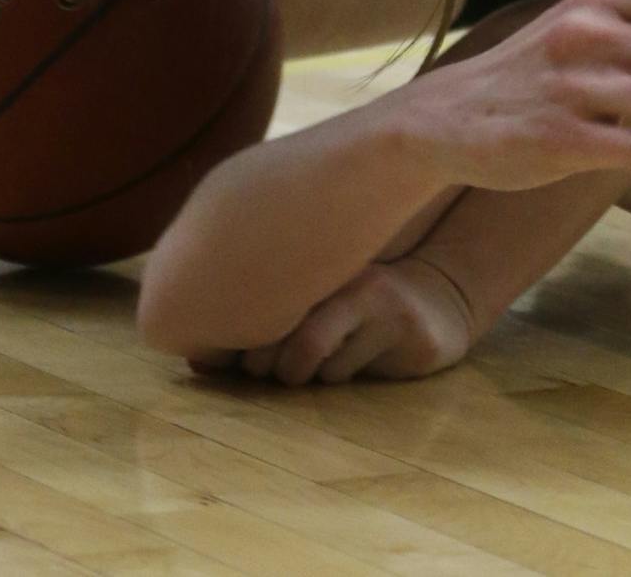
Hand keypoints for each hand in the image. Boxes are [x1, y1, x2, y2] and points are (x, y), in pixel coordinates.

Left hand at [231, 256, 474, 385]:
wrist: (435, 303)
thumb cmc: (355, 307)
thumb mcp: (310, 301)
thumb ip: (257, 322)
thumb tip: (195, 363)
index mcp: (314, 253)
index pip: (255, 295)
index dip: (236, 336)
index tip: (235, 350)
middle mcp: (344, 271)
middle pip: (279, 330)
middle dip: (262, 363)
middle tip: (265, 369)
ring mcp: (377, 299)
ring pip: (309, 358)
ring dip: (300, 374)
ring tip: (306, 366)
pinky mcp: (404, 329)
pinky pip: (346, 370)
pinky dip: (333, 377)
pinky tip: (347, 364)